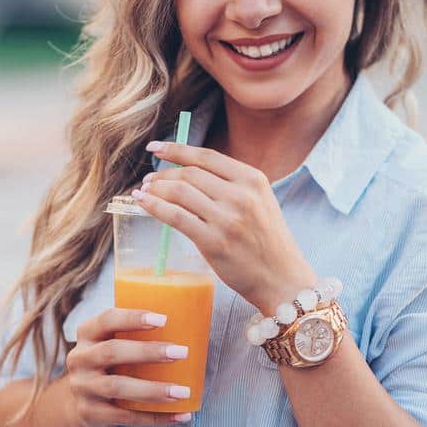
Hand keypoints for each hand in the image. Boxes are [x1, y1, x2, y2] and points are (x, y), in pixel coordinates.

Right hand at [64, 307, 194, 426]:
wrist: (79, 401)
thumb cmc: (110, 363)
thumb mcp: (112, 342)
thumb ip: (135, 333)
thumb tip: (191, 322)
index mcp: (87, 334)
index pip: (107, 320)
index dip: (133, 318)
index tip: (163, 319)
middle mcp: (80, 359)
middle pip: (111, 352)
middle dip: (148, 352)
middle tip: (181, 353)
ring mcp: (83, 388)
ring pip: (117, 387)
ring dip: (153, 390)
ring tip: (183, 392)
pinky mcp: (89, 413)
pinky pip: (124, 416)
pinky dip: (154, 417)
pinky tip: (179, 415)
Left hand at [133, 142, 315, 312]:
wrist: (282, 279)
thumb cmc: (267, 241)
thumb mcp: (259, 202)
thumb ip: (231, 185)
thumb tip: (187, 172)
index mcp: (253, 180)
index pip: (206, 156)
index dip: (176, 150)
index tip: (155, 148)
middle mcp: (241, 195)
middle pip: (189, 173)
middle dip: (163, 174)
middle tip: (148, 181)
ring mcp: (227, 219)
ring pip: (179, 192)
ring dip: (156, 189)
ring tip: (144, 191)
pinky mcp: (214, 242)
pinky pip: (176, 217)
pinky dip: (154, 206)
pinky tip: (143, 202)